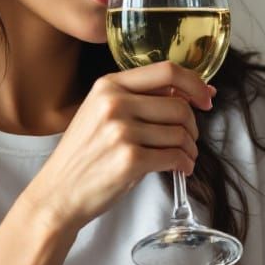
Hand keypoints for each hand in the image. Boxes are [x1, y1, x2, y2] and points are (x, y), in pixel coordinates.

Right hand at [22, 62, 214, 234]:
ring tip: (183, 158)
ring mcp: (121, 131)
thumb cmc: (83, 156)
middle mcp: (114, 103)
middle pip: (179, 106)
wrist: (57, 193)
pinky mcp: (130, 160)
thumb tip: (187, 94)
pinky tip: (181, 169)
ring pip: (180, 133)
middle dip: (192, 126)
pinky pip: (175, 157)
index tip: (207, 97)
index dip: (195, 83)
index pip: (167, 71)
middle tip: (189, 140)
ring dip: (190, 149)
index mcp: (108, 85)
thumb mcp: (100, 114)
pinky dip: (184, 165)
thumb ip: (136, 99)